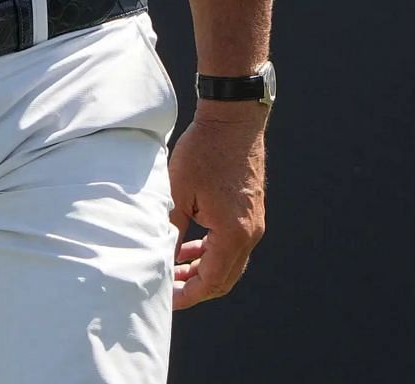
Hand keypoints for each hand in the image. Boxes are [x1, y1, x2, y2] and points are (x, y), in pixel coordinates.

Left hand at [167, 108, 266, 308]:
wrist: (233, 117)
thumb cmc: (204, 151)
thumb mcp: (177, 193)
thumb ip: (170, 232)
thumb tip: (160, 259)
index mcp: (233, 233)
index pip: (210, 282)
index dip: (186, 295)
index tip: (164, 297)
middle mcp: (250, 232)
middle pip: (224, 279)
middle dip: (195, 287)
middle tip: (168, 286)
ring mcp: (255, 221)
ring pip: (230, 262)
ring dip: (204, 269)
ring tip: (175, 265)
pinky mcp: (252, 210)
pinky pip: (234, 243)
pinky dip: (213, 251)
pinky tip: (192, 244)